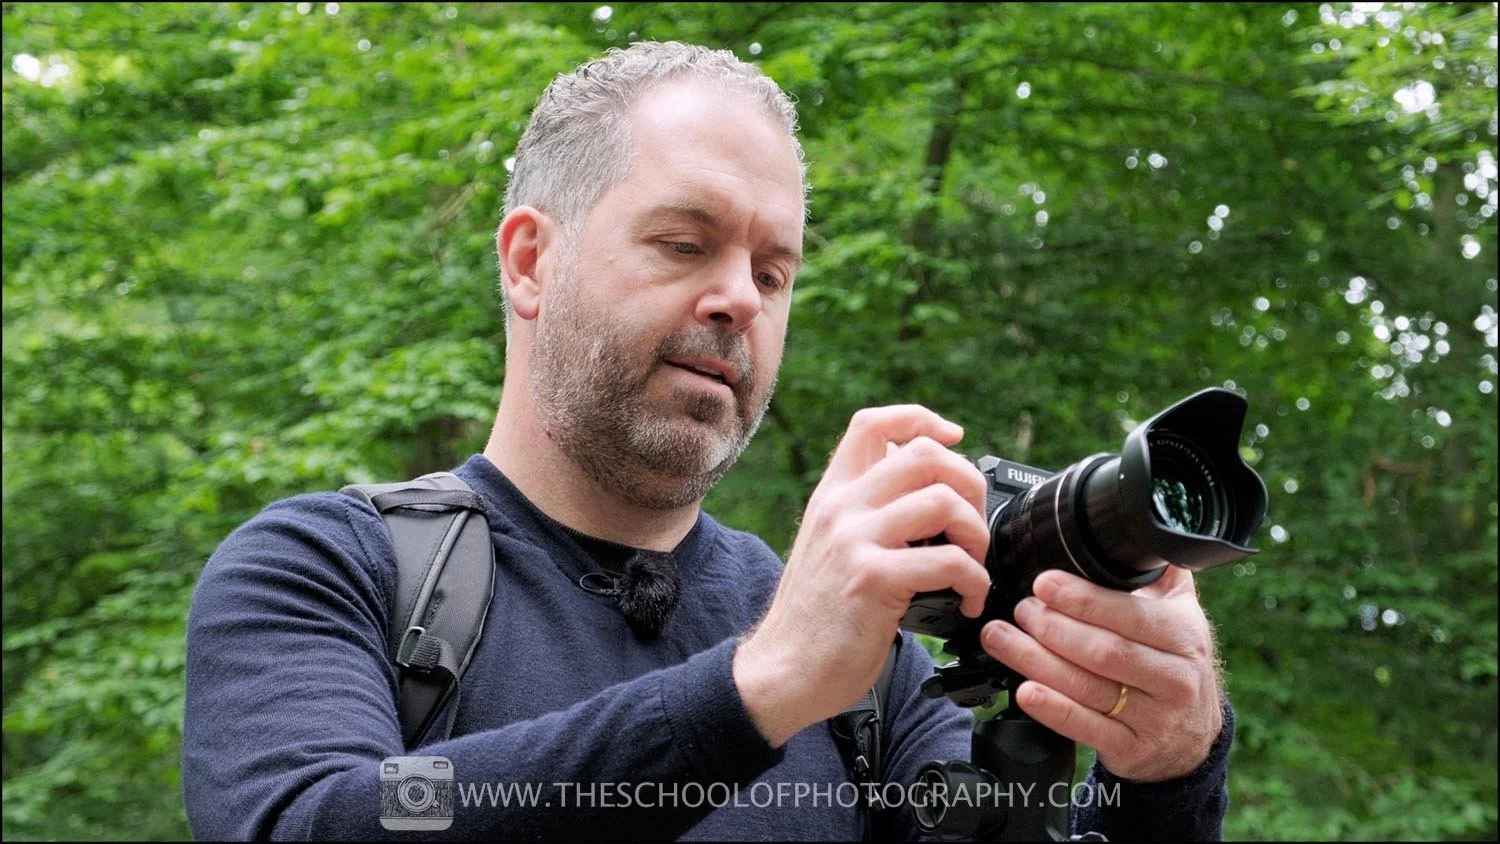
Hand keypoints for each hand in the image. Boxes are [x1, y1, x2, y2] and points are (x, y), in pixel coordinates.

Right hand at [733, 405, 991, 747]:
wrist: (782, 671)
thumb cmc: (816, 620)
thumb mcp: (830, 548)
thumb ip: (864, 517)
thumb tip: (926, 497)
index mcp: (832, 496)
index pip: (872, 424)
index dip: (921, 419)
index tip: (953, 438)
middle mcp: (840, 508)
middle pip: (924, 453)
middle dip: (969, 485)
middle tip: (972, 527)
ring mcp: (854, 541)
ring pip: (944, 501)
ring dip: (977, 535)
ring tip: (973, 566)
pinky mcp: (872, 580)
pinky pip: (949, 561)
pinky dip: (975, 581)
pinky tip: (969, 601)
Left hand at [980, 565, 1223, 782]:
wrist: (1191, 741)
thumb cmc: (1175, 667)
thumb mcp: (1183, 618)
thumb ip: (1161, 576)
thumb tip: (1135, 529)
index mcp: (1184, 637)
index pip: (1131, 615)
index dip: (1084, 600)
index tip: (1045, 584)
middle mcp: (1173, 678)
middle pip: (1104, 651)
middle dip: (1052, 627)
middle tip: (1020, 609)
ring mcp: (1153, 718)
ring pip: (1087, 686)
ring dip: (1036, 661)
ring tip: (1001, 638)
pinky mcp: (1130, 748)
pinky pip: (1086, 727)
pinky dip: (1052, 709)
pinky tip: (1024, 690)